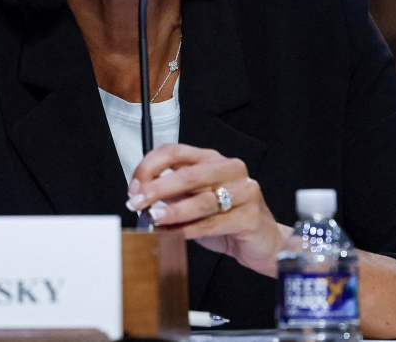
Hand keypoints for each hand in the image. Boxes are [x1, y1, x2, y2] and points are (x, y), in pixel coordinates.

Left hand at [126, 143, 291, 276]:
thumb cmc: (226, 220)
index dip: (150, 167)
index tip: (134, 186)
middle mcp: (229, 169)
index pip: (175, 152)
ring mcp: (244, 190)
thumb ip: (171, 195)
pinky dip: (190, 229)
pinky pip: (214, 223)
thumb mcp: (193, 202)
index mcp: (211, 159)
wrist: (261, 242)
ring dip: (173, 211)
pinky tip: (175, 234)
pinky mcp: (251, 215)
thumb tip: (139, 195)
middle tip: (137, 203)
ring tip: (154, 219)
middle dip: (157, 189)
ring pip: (202, 200)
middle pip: (188, 174)